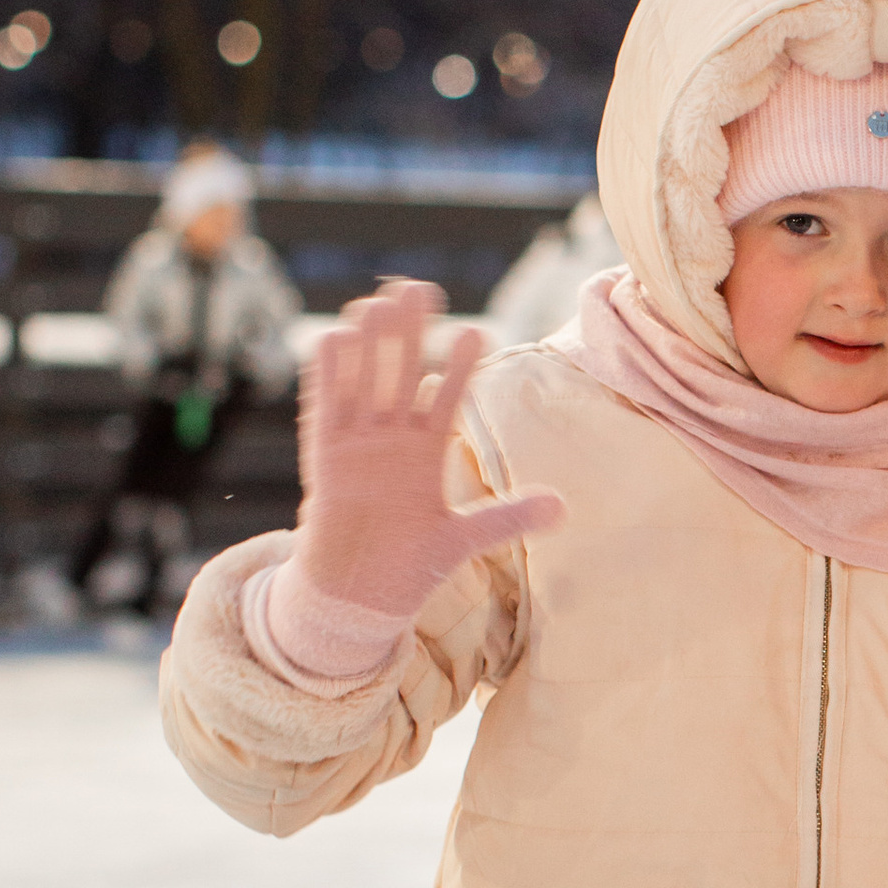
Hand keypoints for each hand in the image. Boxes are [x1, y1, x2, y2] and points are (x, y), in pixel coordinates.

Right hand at [292, 278, 563, 619]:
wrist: (357, 599)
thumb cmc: (408, 566)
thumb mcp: (465, 539)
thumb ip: (508, 518)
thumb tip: (563, 506)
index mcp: (424, 453)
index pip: (445, 399)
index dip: (457, 366)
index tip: (474, 330)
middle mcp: (390, 440)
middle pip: (399, 375)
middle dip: (408, 333)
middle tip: (419, 288)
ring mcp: (356, 446)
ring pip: (363, 382)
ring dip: (369, 344)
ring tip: (377, 302)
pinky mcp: (324, 459)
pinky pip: (325, 410)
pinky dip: (327, 376)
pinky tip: (332, 338)